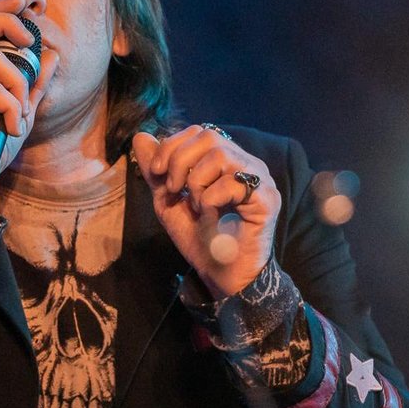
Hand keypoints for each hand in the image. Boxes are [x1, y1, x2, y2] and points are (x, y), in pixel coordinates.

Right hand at [0, 0, 57, 177]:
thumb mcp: (19, 109)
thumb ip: (34, 83)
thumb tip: (53, 55)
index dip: (0, 6)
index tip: (23, 1)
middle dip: (7, 23)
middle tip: (29, 40)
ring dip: (18, 88)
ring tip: (20, 113)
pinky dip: (10, 108)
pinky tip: (11, 127)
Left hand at [131, 127, 280, 297]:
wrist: (221, 275)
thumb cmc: (200, 239)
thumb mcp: (169, 202)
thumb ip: (156, 171)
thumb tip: (140, 136)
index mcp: (226, 160)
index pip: (198, 132)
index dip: (172, 146)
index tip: (156, 173)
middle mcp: (246, 164)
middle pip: (208, 136)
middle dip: (179, 160)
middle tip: (173, 190)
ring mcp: (260, 180)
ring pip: (220, 155)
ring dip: (195, 182)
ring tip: (195, 206)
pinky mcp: (267, 200)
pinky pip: (232, 183)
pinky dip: (210, 200)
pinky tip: (210, 217)